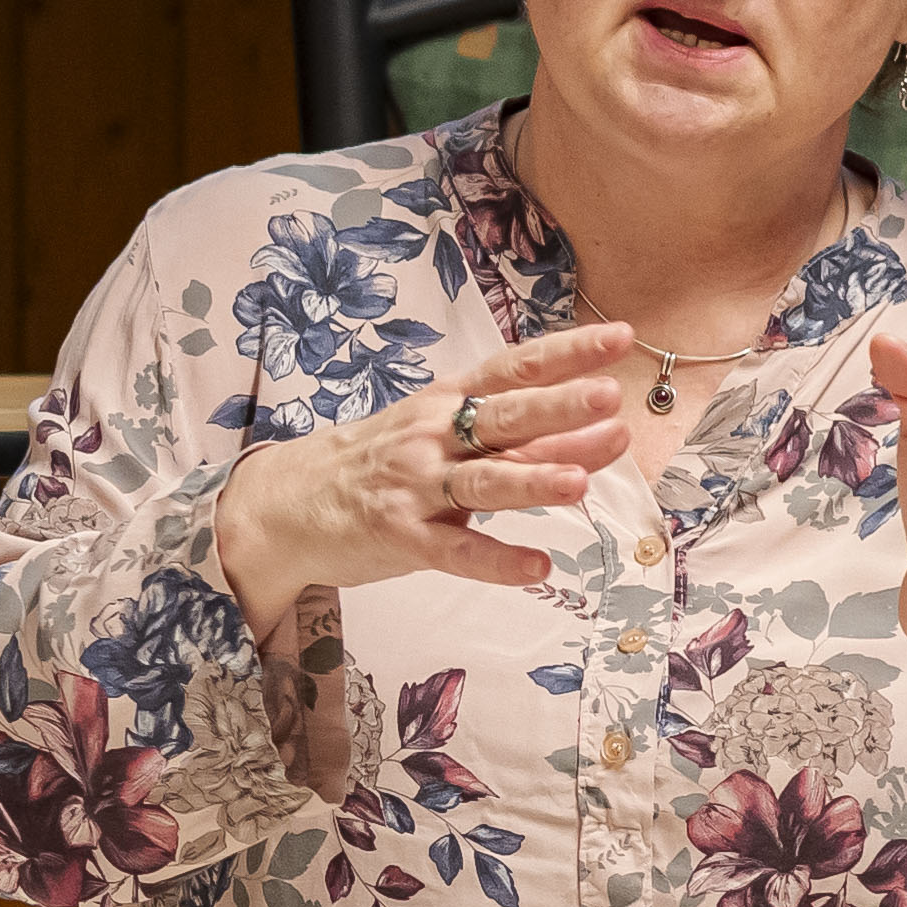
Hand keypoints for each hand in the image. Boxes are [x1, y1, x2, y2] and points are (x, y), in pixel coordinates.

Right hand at [214, 323, 646, 631]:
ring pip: (482, 483)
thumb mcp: (439, 433)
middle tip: (607, 399)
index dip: (565, 353)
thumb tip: (604, 428)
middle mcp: (432, 437)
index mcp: (446, 403)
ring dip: (529, 479)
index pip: (512, 369)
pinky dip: (496, 562)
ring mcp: (414, 488)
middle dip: (556, 408)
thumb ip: (517, 435)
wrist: (287, 504)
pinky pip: (454, 553)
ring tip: (577, 482)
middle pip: (502, 419)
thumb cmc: (376, 464)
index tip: (619, 338)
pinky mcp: (399, 537)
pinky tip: (538, 568)